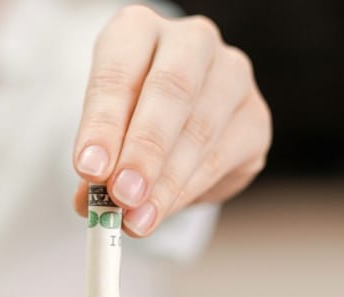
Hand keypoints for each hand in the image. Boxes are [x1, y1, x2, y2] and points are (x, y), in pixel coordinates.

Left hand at [72, 5, 271, 236]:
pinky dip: (186, 191)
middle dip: (143, 151)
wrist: (171, 114)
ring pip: (199, 131)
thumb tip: (89, 204)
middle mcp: (191, 41)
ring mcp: (231, 75)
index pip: (119, 72)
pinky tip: (161, 211)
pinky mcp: (254, 117)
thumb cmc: (125, 114)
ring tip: (136, 220)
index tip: (89, 169)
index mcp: (137, 30)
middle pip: (170, 91)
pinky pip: (221, 159)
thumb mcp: (102, 129)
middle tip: (121, 195)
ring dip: (165, 183)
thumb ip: (96, 163)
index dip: (103, 124)